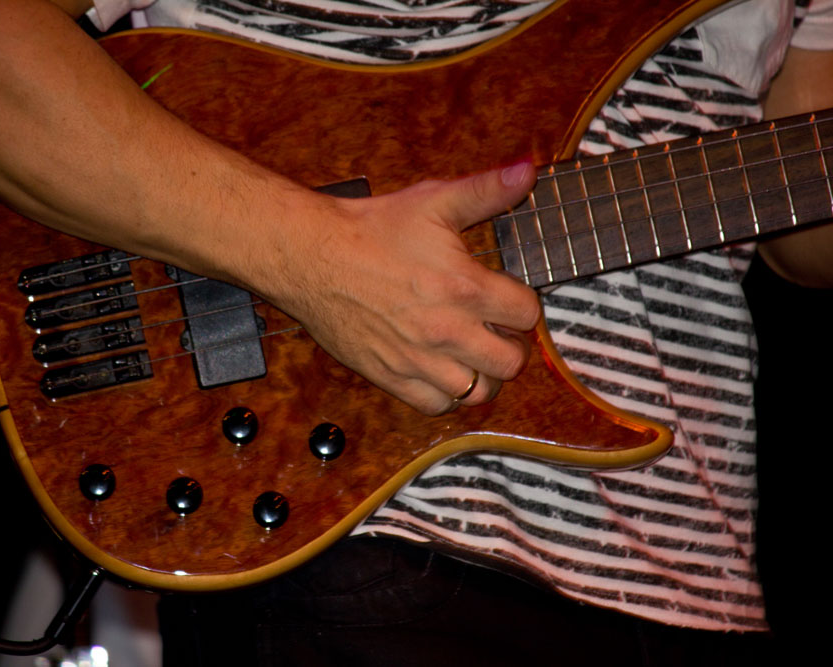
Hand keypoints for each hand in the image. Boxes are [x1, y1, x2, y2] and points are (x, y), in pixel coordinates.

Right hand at [268, 163, 541, 414]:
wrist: (312, 256)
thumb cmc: (370, 229)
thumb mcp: (432, 200)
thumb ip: (486, 190)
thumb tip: (527, 171)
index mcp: (465, 288)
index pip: (527, 314)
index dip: (521, 303)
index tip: (506, 297)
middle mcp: (447, 331)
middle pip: (512, 362)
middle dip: (510, 343)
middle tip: (495, 329)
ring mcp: (418, 360)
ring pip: (479, 392)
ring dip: (483, 373)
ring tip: (472, 354)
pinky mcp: (390, 376)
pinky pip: (436, 405)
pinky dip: (446, 393)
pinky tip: (440, 369)